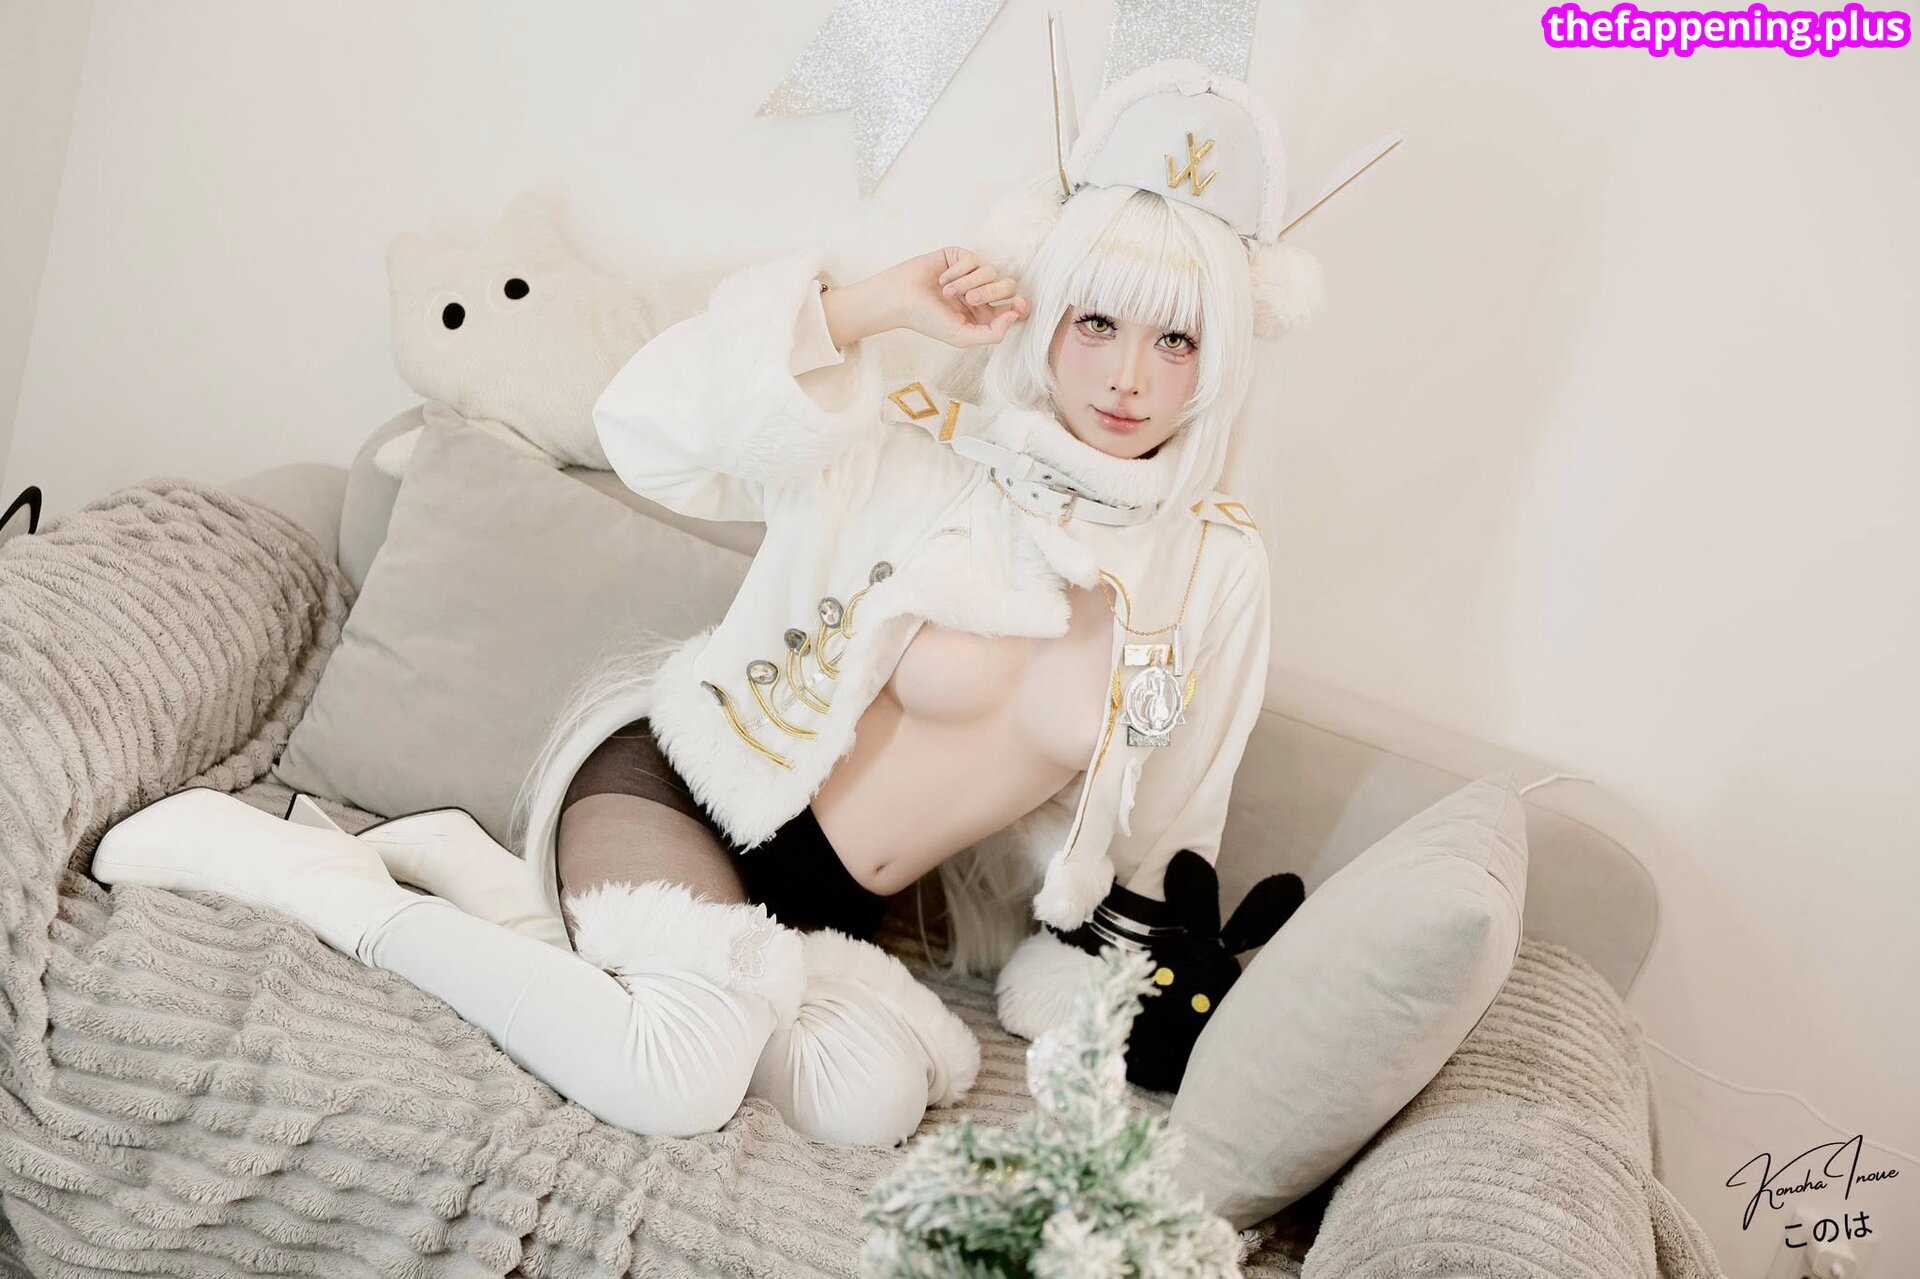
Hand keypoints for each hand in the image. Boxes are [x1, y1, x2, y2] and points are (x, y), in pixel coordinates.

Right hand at [873, 247, 1031, 349]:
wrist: (901, 300)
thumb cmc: (928, 320)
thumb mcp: (962, 336)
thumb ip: (992, 334)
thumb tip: (1014, 315)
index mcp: (984, 315)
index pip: (1013, 308)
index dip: (1021, 305)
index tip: (1018, 303)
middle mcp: (981, 293)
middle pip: (1007, 287)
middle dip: (991, 293)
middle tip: (970, 299)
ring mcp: (971, 274)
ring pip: (991, 272)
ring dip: (968, 283)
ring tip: (947, 292)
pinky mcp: (959, 257)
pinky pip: (973, 259)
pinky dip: (958, 271)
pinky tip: (942, 279)